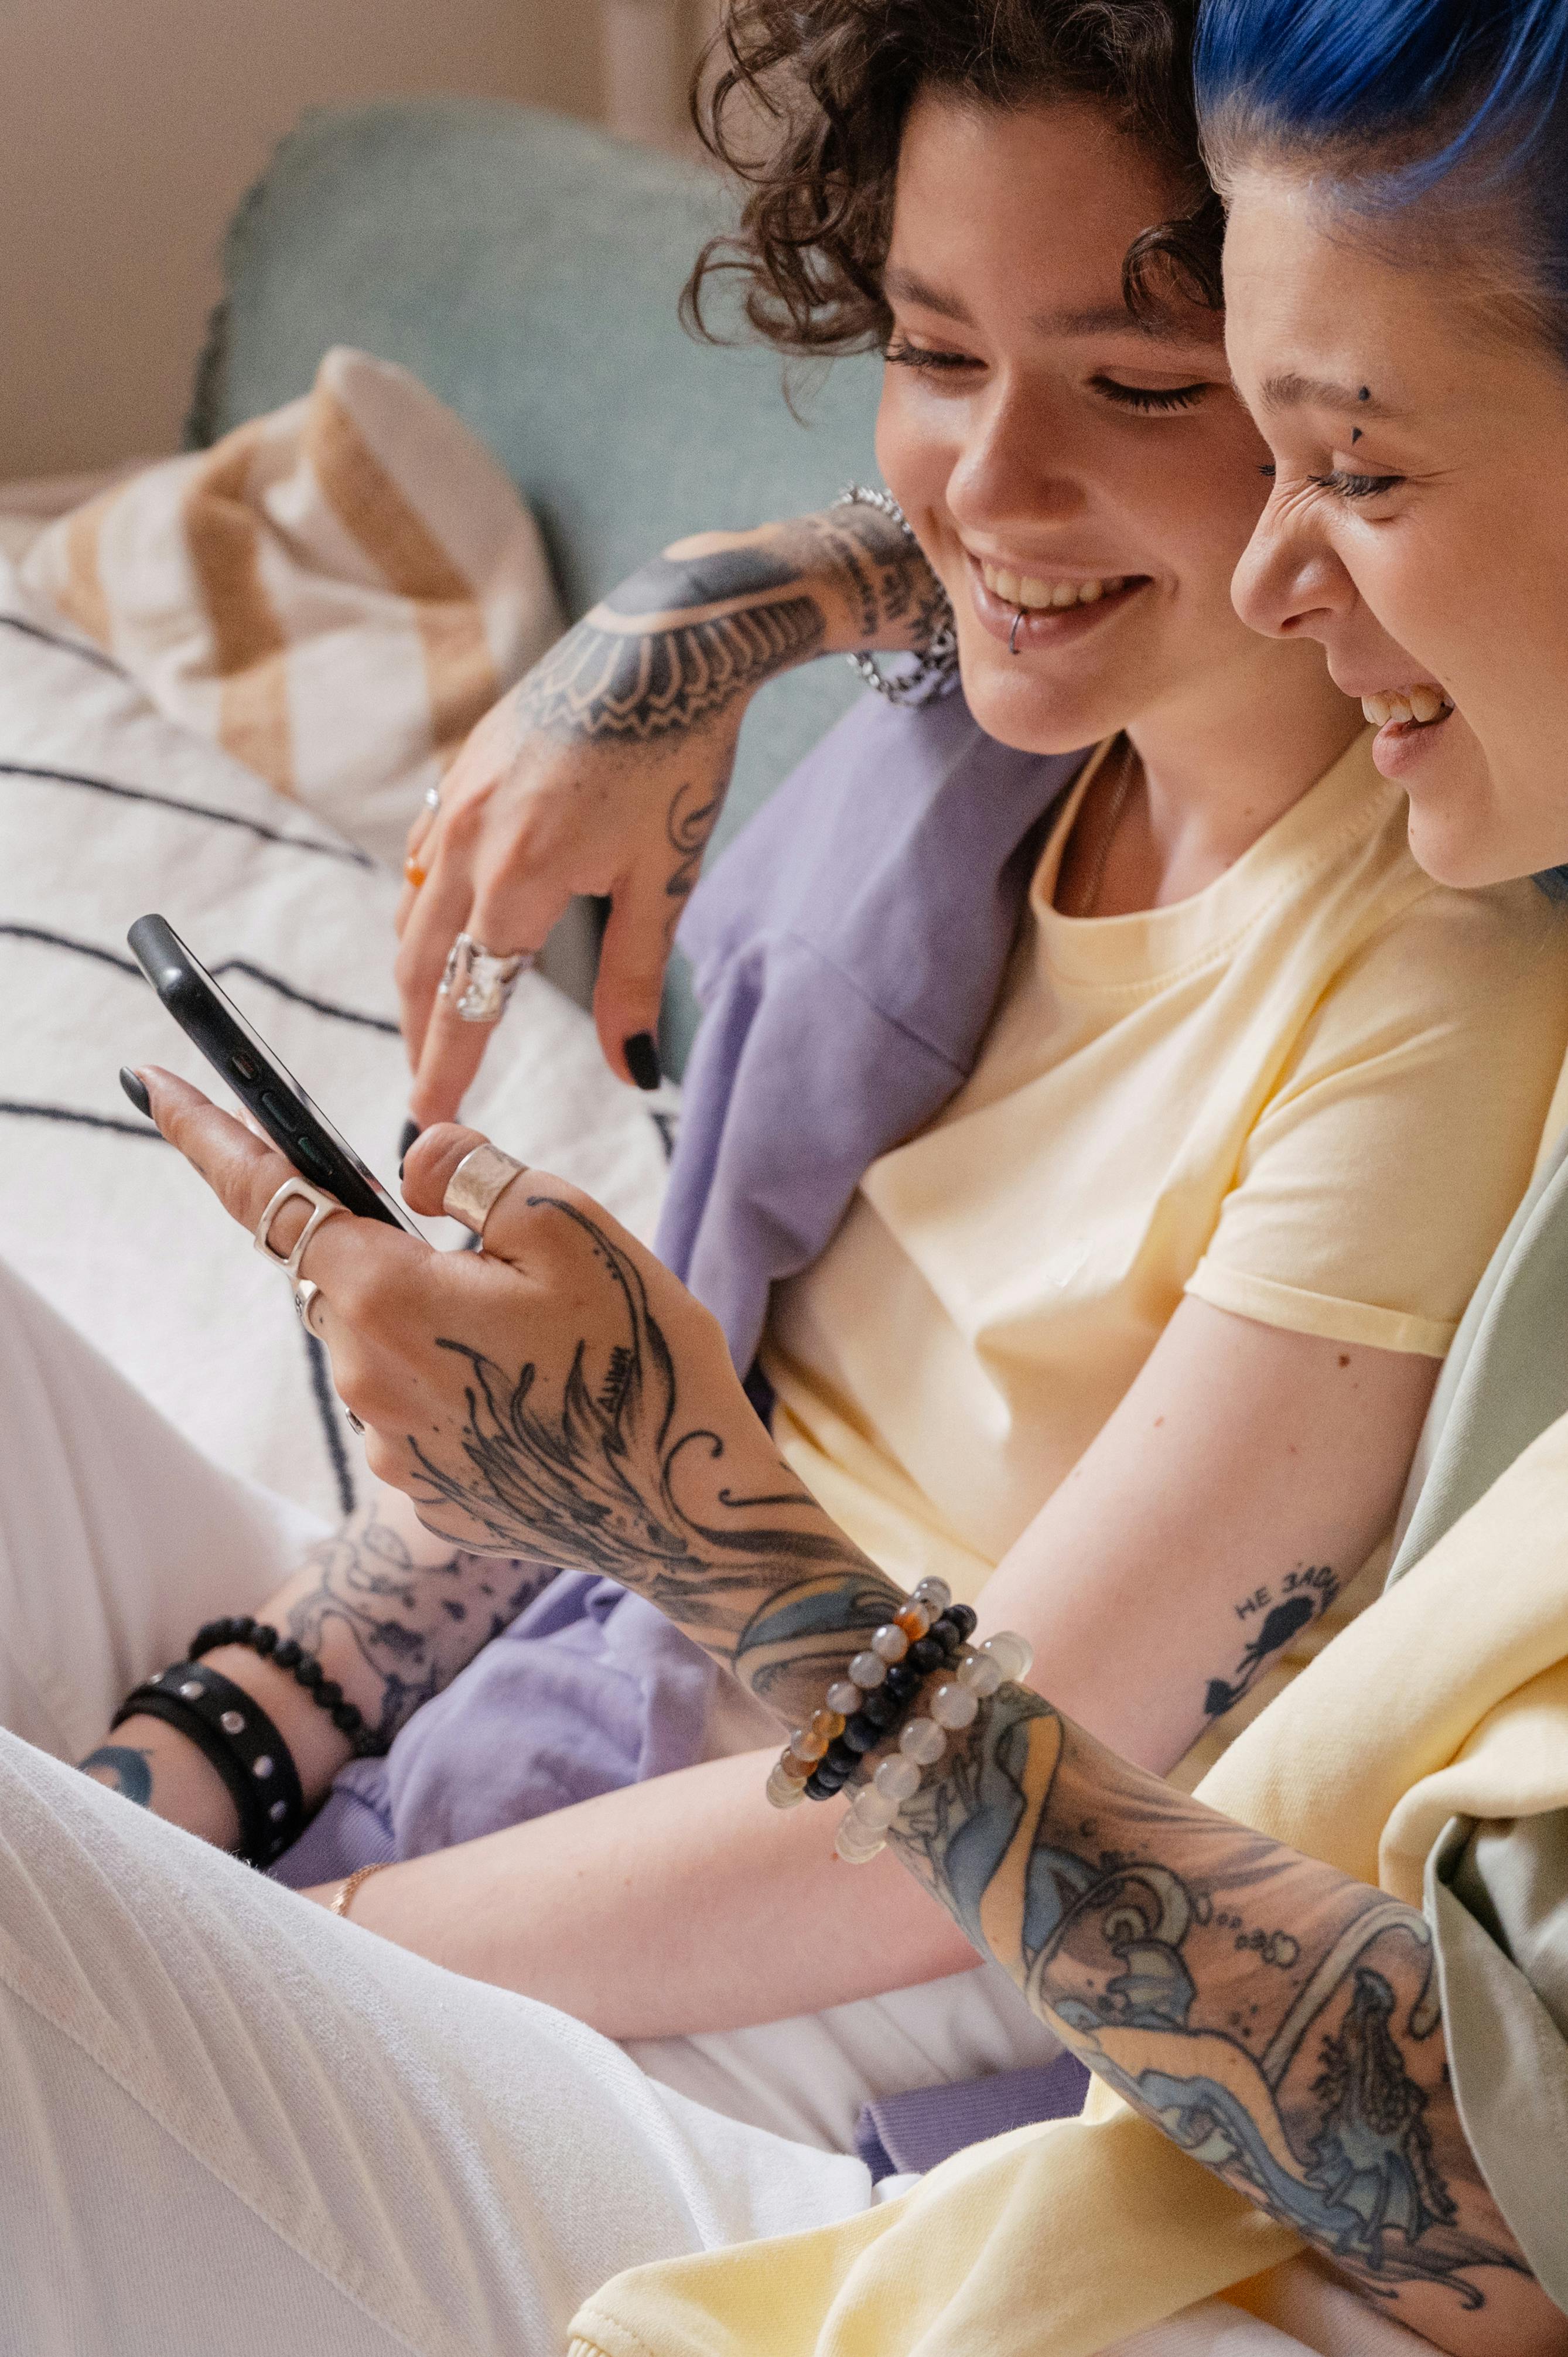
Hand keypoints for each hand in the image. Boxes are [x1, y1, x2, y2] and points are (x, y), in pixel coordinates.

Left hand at [137, 1067, 890, 1717]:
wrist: (687, 1508)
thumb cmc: (637, 1356)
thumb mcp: (569, 1221)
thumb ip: (466, 1171)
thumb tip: (404, 1167)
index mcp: (385, 1293)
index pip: (266, 1194)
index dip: (206, 1133)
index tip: (151, 1082)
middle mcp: (363, 1375)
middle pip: (340, 1270)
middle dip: (393, 1244)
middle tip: (499, 1260)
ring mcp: (388, 1445)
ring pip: (382, 1337)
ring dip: (435, 1317)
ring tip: (544, 1341)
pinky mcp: (421, 1490)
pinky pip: (417, 1403)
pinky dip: (461, 1380)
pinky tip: (540, 1396)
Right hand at [395, 656, 739, 1119]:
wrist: (668, 642)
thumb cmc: (680, 757)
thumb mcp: (665, 882)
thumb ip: (637, 983)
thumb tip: (634, 1072)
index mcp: (518, 878)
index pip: (464, 1000)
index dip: (443, 1068)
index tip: (425, 1122)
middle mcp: (467, 840)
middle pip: (417, 963)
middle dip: (419, 1031)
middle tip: (425, 1087)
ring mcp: (454, 799)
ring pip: (411, 909)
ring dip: (416, 971)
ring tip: (433, 1019)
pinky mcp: (460, 767)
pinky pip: (421, 858)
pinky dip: (424, 907)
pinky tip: (446, 928)